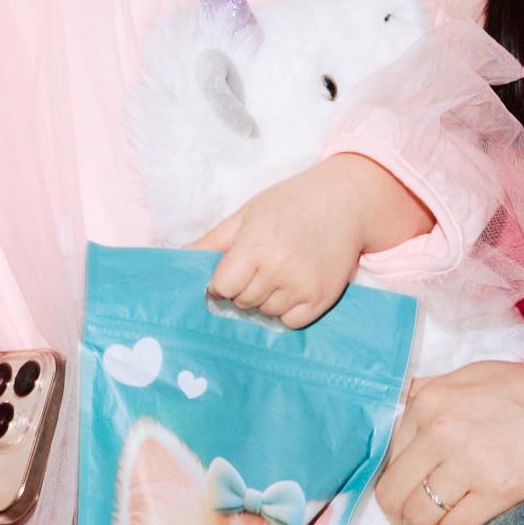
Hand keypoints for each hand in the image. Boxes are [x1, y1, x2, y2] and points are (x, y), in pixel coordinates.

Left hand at [198, 152, 429, 329]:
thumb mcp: (247, 214)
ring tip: (279, 273)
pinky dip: (286, 311)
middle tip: (260, 266)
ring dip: (264, 300)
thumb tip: (178, 260)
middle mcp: (278, 269)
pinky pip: (289, 323)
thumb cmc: (290, 204)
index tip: (230, 271)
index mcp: (255, 245)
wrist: (345, 202)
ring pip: (264, 313)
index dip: (221, 281)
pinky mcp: (322, 300)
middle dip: (243, 289)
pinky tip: (293, 287)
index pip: (221, 286)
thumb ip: (212, 240)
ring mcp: (302, 287)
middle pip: (241, 301)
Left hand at [377, 359, 523, 524]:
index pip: (388, 459)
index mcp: (431, 401)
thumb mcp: (477, 375)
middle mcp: (441, 430)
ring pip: (418, 519)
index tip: (411, 498)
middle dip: (401, 520)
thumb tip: (402, 409)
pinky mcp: (496, 492)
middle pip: (394, 495)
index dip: (397, 485)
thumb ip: (435, 390)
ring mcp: (468, 463)